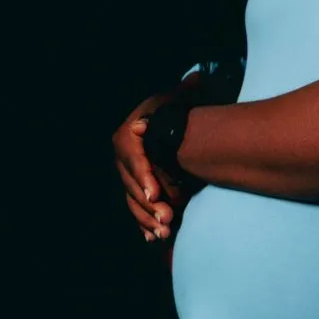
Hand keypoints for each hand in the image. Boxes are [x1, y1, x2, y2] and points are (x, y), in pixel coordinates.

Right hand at [112, 94, 190, 245]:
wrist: (167, 124)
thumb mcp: (176, 99)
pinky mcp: (135, 190)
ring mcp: (127, 176)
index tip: (158, 194)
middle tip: (167, 220)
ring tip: (165, 233)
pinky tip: (154, 239)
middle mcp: (123, 158)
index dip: (145, 178)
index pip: (135, 160)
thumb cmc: (172, 110)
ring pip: (134, 202)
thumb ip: (185, 92)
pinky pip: (137, 210)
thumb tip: (195, 79)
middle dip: (149, 205)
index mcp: (128, 137)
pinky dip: (145, 224)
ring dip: (148, 219)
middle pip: (134, 186)